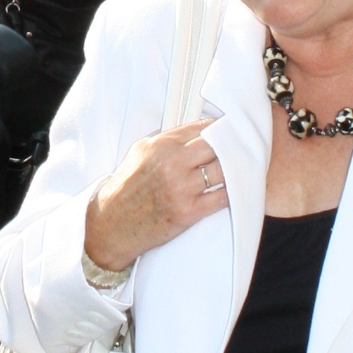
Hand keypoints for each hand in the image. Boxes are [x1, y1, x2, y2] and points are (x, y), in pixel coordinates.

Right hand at [83, 123, 226, 270]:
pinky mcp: (189, 211)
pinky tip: (235, 188)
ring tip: (239, 167)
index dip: (219, 129)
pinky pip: (222, 197)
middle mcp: (172, 164)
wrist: (113, 224)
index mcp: (161, 146)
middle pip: (217, 145)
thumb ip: (166, 140)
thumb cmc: (125, 189)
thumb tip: (193, 132)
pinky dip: (232, 191)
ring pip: (224, 170)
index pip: (202, 128)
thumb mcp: (139, 152)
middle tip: (238, 148)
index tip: (227, 131)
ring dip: (235, 168)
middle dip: (230, 145)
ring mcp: (182, 188)